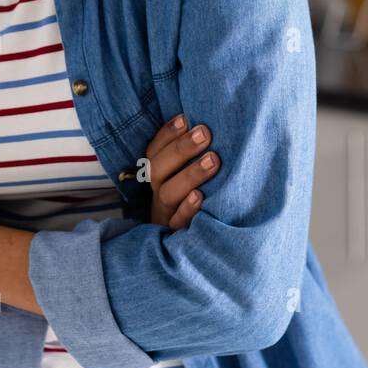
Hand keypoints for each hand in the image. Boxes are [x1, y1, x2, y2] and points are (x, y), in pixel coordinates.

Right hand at [146, 114, 220, 229]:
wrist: (195, 250)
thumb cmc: (198, 198)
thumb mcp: (190, 175)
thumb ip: (195, 153)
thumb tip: (209, 123)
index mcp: (159, 176)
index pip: (154, 151)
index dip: (167, 134)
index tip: (186, 118)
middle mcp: (158, 193)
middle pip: (158, 170)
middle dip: (181, 149)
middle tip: (205, 133)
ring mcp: (166, 215)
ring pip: (168, 194)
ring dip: (190, 175)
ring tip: (213, 160)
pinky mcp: (177, 235)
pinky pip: (178, 223)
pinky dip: (188, 209)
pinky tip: (201, 196)